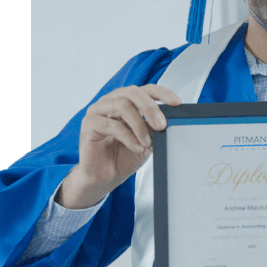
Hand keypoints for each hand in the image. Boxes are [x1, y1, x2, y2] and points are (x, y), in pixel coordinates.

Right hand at [57, 84, 180, 208]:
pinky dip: (128, 137)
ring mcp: (98, 110)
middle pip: (133, 92)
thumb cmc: (125, 155)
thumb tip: (170, 121)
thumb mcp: (148, 139)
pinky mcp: (89, 124)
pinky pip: (111, 125)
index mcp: (127, 101)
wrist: (106, 176)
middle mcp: (112, 101)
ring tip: (147, 143)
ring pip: (122, 105)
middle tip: (162, 125)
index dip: (162, 93)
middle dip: (151, 108)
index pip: (146, 89)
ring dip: (139, 125)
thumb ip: (156, 127)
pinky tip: (136, 147)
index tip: (177, 103)